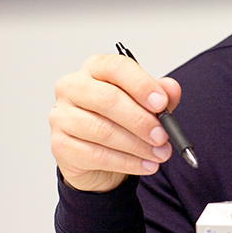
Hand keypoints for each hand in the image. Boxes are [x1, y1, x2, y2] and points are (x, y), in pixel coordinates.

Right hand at [49, 54, 181, 191]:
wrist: (99, 155)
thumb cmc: (121, 119)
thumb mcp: (146, 104)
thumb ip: (161, 95)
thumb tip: (171, 89)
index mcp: (95, 68)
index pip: (116, 67)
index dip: (141, 85)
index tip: (162, 103)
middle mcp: (73, 87)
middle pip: (107, 99)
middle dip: (141, 120)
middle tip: (163, 135)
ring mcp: (62, 116)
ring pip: (103, 130)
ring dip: (138, 146)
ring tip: (161, 153)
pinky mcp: (60, 145)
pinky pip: (97, 155)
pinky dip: (127, 163)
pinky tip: (146, 165)